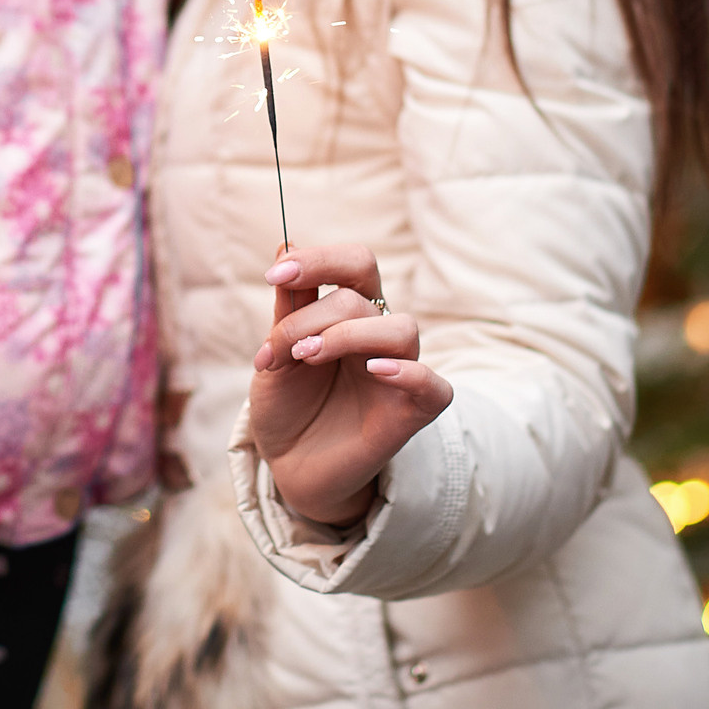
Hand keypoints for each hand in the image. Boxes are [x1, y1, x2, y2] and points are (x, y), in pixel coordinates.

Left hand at [247, 242, 452, 525]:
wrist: (288, 465)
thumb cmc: (287, 405)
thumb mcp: (276, 353)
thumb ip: (289, 306)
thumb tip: (286, 243)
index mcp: (349, 314)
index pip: (354, 264)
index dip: (319, 259)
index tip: (274, 275)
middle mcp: (377, 337)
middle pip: (366, 292)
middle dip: (314, 314)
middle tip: (286, 347)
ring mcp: (397, 373)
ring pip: (401, 328)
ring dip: (347, 336)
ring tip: (308, 359)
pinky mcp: (410, 414)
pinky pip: (433, 386)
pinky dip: (410, 373)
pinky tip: (374, 371)